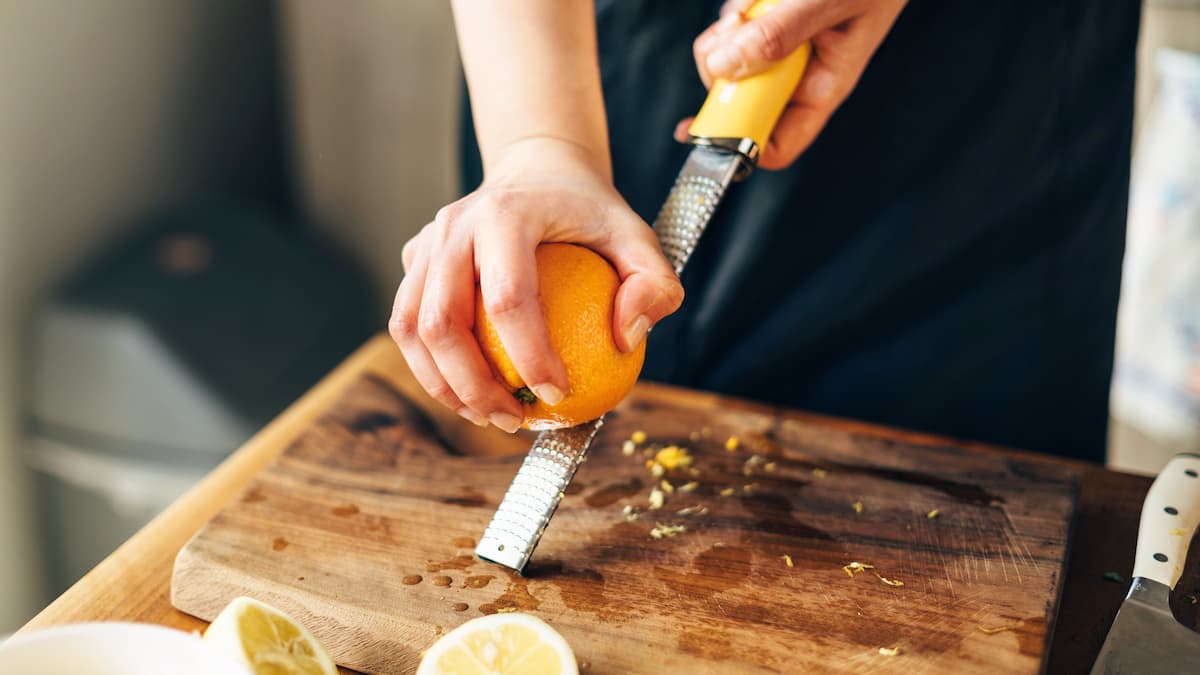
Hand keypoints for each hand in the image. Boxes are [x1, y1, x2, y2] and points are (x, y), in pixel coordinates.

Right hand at [389, 137, 683, 431]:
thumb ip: (653, 284)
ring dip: (443, 385)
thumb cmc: (590, 211)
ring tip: (487, 416)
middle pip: (442, 322)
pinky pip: (409, 324)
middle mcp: (455, 225)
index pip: (508, 298)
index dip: (528, 357)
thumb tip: (626, 339)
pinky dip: (432, 368)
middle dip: (472, 386)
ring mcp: (427, 242)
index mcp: (506, 214)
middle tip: (513, 420)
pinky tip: (470, 396)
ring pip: (411, 329)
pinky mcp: (415, 259)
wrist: (539, 168)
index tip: (556, 395)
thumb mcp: (638, 236)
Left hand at [676, 0, 907, 169]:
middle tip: (736, 29)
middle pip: (737, 100)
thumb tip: (725, 67)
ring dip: (731, 28)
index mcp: (821, 89)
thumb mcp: (829, 4)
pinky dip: (738, 8)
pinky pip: (732, 26)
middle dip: (723, 68)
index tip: (699, 129)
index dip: (735, 145)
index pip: (776, 144)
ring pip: (727, 59)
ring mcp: (779, 50)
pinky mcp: (766, 24)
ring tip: (758, 3)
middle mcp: (796, 76)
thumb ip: (779, 35)